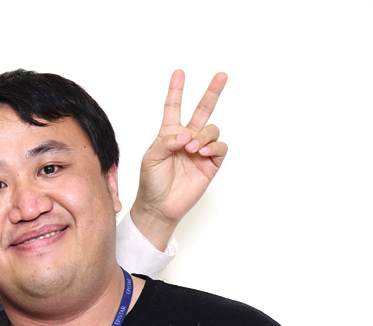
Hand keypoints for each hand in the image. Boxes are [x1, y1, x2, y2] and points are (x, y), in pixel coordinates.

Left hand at [130, 70, 227, 249]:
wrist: (159, 206)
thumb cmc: (151, 182)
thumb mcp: (150, 158)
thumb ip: (166, 142)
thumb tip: (187, 136)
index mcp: (169, 134)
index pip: (173, 107)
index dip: (176, 90)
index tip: (179, 72)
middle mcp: (187, 139)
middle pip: (202, 110)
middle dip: (212, 92)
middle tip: (221, 75)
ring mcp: (200, 150)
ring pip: (212, 129)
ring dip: (204, 134)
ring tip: (193, 148)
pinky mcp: (210, 164)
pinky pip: (220, 148)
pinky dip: (212, 146)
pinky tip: (202, 152)